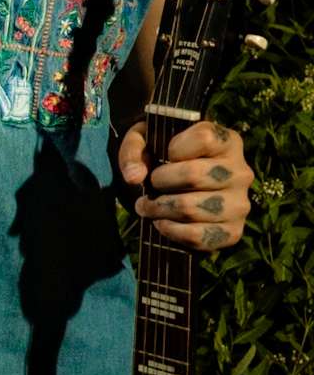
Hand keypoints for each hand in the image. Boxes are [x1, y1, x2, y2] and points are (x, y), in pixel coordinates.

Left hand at [118, 117, 253, 249]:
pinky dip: (170, 231)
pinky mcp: (233, 232)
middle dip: (159, 183)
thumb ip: (134, 150)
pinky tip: (162, 223)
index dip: (175, 148)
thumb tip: (134, 177)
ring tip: (149, 207)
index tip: (165, 156)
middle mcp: (241, 172)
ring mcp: (240, 204)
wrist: (179, 192)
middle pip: (193, 175)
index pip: (204, 138)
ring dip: (159, 209)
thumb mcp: (145, 142)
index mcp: (229, 142)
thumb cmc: (164, 159)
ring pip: (190, 208)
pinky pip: (197, 236)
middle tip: (149, 187)